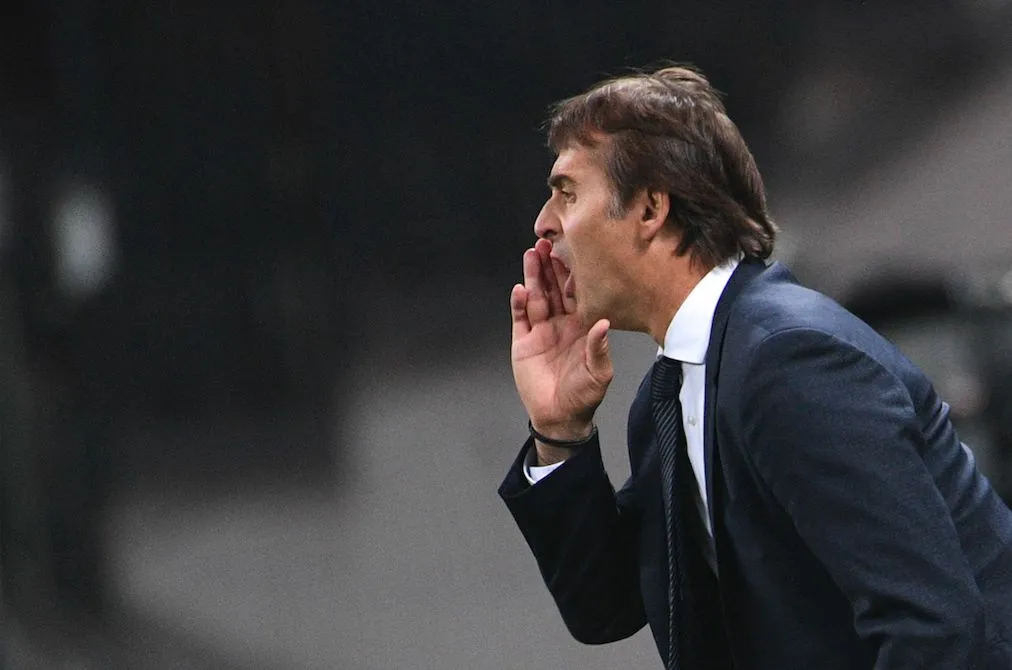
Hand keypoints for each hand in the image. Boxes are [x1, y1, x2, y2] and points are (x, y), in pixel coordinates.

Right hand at [510, 238, 612, 441]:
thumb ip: (599, 348)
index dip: (573, 274)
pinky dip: (519, 302)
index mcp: (582, 326)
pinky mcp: (523, 341)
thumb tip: (603, 324)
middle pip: (554, 288)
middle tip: (546, 244)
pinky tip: (520, 289)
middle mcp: (561, 323)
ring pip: (536, 297)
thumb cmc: (583, 395)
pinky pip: (520, 317)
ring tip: (531, 255)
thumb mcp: (599, 374)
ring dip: (533, 276)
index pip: (576, 294)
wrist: (559, 416)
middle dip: (549, 266)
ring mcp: (541, 330)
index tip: (571, 254)